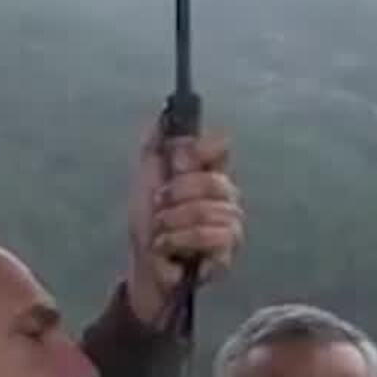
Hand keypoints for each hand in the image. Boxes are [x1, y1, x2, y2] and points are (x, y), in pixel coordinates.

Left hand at [125, 121, 243, 326]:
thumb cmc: (148, 224)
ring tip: (162, 232)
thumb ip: (156, 143)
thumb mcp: (146, 175)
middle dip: (175, 194)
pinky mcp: (228, 253)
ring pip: (207, 210)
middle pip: (212, 180)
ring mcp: (232, 226)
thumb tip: (165, 112)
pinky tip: (170, 249)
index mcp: (211, 173)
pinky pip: (209, 236)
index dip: (196, 151)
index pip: (220, 146)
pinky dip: (179, 241)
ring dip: (172, 222)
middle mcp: (228, 197)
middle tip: (159, 206)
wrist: (144, 265)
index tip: (175, 161)